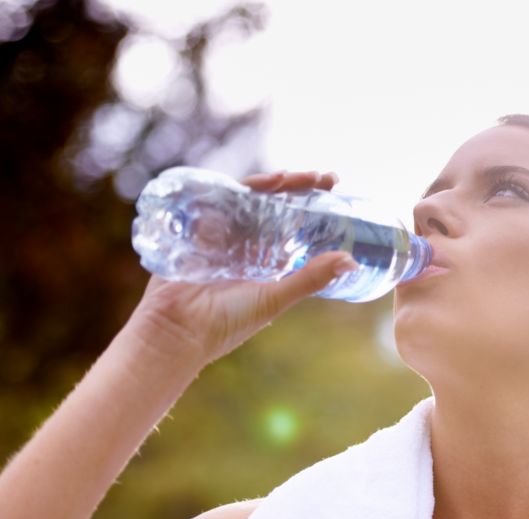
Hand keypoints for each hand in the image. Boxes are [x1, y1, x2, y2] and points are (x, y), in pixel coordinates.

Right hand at [131, 170, 357, 364]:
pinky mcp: (197, 229)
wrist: (177, 331)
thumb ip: (311, 279)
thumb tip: (351, 261)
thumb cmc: (227, 322)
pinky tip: (262, 184)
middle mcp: (245, 244)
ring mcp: (221, 234)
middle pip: (275, 205)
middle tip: (325, 177)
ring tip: (294, 177)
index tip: (335, 189)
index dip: (313, 205)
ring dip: (273, 185)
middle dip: (299, 188)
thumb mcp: (275, 298)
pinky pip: (218, 201)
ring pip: (250, 199)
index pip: (294, 224)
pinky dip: (240, 189)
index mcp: (265, 261)